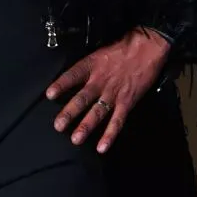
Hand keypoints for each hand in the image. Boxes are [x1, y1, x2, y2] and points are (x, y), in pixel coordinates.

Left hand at [46, 27, 170, 152]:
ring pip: (97, 112)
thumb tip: (71, 81)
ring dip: (86, 126)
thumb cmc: (121, 50)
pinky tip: (102, 148)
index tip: (49, 94)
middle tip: (58, 126)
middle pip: (82, 98)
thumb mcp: (98, 54)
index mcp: (91, 66)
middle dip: (69, 113)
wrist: (147, 48)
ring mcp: (113, 93)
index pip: (73, 75)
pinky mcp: (127, 102)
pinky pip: (117, 121)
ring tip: (75, 139)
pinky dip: (110, 135)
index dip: (61, 84)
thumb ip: (86, 68)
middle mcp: (100, 81)